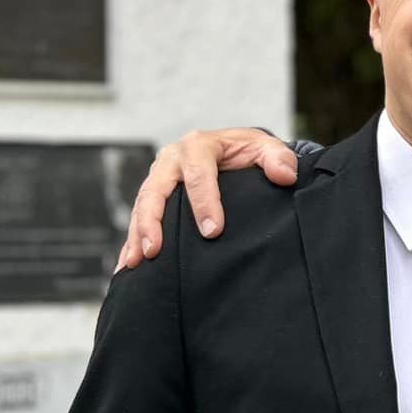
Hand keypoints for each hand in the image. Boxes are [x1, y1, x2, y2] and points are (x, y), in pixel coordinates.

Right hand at [117, 129, 297, 269]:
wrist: (232, 151)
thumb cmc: (247, 152)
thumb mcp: (265, 148)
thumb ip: (279, 158)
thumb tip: (285, 175)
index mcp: (198, 146)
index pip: (199, 174)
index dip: (204, 203)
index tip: (212, 232)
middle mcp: (172, 161)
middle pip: (156, 190)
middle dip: (152, 221)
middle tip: (154, 251)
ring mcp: (159, 178)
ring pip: (142, 206)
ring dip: (135, 235)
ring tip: (134, 263)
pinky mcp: (154, 196)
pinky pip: (138, 219)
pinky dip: (130, 242)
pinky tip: (126, 266)